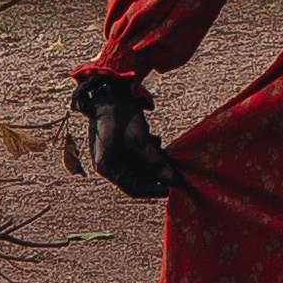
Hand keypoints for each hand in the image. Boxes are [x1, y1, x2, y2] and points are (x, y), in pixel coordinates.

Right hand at [73, 72, 180, 198]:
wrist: (109, 92)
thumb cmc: (121, 118)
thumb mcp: (141, 142)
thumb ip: (157, 163)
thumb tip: (174, 180)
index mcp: (109, 168)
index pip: (134, 188)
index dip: (155, 189)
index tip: (172, 188)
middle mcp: (108, 164)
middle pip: (137, 177)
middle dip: (156, 172)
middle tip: (173, 170)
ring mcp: (112, 154)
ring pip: (137, 165)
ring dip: (153, 160)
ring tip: (165, 152)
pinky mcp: (117, 144)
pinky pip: (134, 154)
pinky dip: (146, 150)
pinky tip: (155, 140)